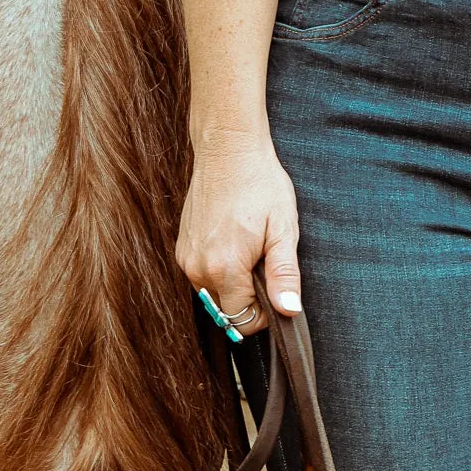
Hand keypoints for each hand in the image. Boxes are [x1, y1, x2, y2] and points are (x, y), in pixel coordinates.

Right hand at [175, 130, 301, 333]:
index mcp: (224, 270)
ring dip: (234, 283)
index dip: (264, 311)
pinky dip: (220, 269)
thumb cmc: (260, 186)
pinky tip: (232, 241)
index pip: (243, 321)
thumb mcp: (282, 231)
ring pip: (215, 295)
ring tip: (248, 247)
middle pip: (227, 311)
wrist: (228, 150)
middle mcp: (198, 270)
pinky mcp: (182, 249)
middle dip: (249, 297)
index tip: (274, 283)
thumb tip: (288, 311)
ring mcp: (186, 259)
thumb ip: (284, 275)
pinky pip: (203, 276)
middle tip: (262, 259)